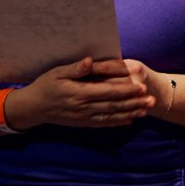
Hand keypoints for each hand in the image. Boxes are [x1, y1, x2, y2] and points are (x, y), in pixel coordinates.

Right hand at [5, 57, 153, 130]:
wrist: (32, 108)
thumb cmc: (45, 86)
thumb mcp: (57, 72)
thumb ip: (76, 68)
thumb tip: (90, 61)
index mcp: (79, 93)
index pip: (107, 92)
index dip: (126, 90)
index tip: (141, 87)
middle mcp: (83, 107)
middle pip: (113, 106)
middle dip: (134, 103)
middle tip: (152, 100)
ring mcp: (83, 117)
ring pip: (111, 116)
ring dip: (130, 113)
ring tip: (146, 111)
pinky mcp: (82, 123)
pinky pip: (103, 124)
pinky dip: (117, 123)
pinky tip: (130, 120)